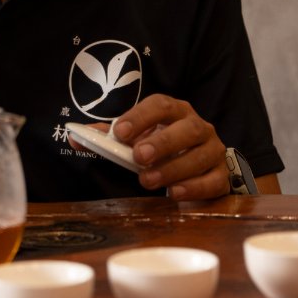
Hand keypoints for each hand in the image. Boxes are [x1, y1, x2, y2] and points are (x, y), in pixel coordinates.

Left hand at [113, 94, 228, 200]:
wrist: (196, 168)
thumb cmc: (160, 148)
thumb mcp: (136, 138)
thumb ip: (107, 139)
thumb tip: (76, 137)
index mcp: (175, 111)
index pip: (161, 105)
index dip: (140, 117)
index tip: (119, 132)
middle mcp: (198, 126)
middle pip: (187, 129)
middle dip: (162, 142)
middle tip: (139, 157)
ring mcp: (213, 151)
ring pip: (201, 156)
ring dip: (173, 169)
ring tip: (148, 180)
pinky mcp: (222, 176)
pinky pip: (214, 181)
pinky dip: (194, 187)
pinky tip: (174, 192)